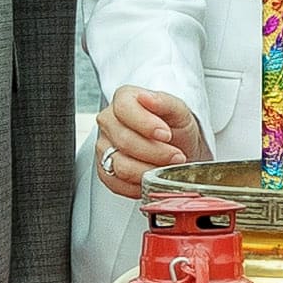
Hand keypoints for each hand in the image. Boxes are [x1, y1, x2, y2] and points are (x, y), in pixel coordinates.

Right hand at [95, 86, 207, 204]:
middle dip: (156, 152)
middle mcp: (109, 122)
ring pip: (120, 165)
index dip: (145, 124)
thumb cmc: (176, 128)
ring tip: (167, 168)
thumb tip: (147, 97)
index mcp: (123, 99)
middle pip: (124, 140)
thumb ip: (164, 102)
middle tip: (176, 156)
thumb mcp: (179, 111)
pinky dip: (139, 185)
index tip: (166, 134)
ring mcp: (104, 147)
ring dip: (149, 171)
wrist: (179, 150)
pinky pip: (117, 184)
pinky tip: (153, 179)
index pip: (124, 108)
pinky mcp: (104, 171)